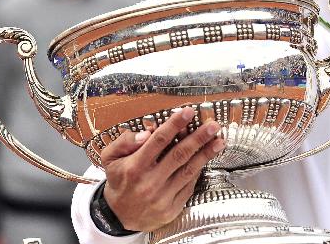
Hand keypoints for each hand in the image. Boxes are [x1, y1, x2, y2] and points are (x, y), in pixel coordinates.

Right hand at [101, 107, 224, 231]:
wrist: (120, 216)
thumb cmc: (119, 181)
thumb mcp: (110, 159)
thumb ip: (124, 142)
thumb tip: (146, 133)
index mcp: (135, 167)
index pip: (159, 140)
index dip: (175, 124)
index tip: (188, 112)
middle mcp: (150, 182)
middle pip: (179, 154)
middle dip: (198, 138)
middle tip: (212, 125)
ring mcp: (162, 196)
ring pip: (189, 170)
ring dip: (206, 154)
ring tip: (219, 141)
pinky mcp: (172, 207)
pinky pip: (189, 185)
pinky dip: (198, 171)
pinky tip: (206, 159)